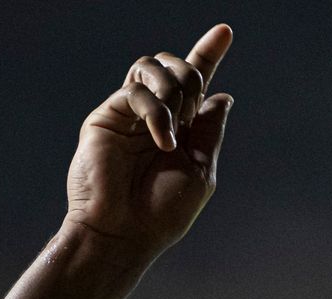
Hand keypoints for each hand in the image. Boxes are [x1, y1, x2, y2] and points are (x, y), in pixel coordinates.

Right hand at [63, 24, 233, 261]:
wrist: (123, 233)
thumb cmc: (161, 213)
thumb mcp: (200, 171)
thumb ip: (209, 132)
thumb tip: (224, 96)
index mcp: (181, 129)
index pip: (195, 84)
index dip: (208, 53)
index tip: (225, 31)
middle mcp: (154, 116)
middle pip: (176, 67)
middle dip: (194, 78)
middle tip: (191, 116)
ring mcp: (129, 114)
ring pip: (152, 67)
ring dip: (174, 90)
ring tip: (173, 130)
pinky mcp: (106, 116)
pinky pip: (136, 92)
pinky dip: (156, 112)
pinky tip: (161, 140)